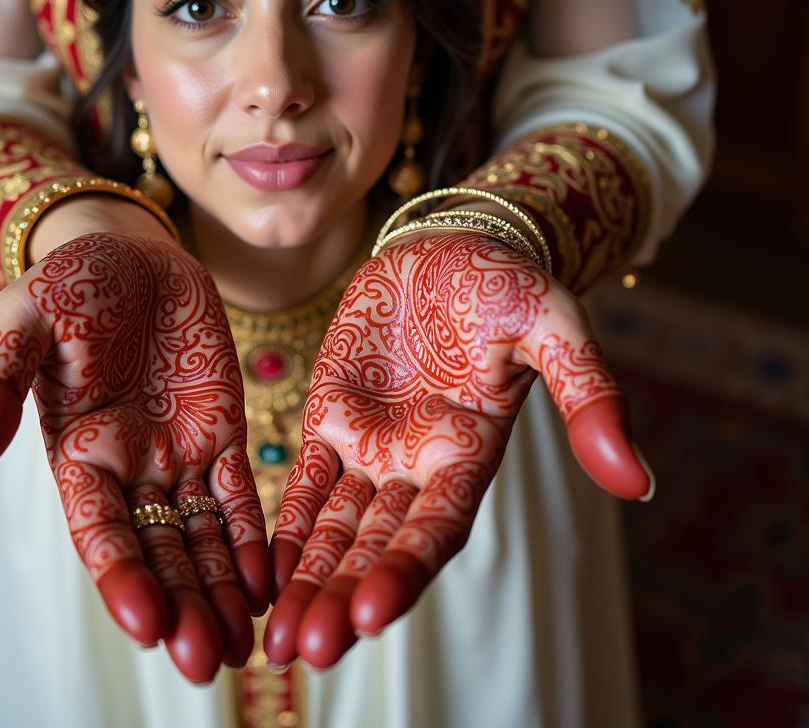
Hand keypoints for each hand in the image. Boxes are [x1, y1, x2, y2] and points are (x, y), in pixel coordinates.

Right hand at [0, 228, 270, 681]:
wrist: (134, 250)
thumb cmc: (70, 281)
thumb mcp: (22, 320)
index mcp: (77, 451)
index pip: (98, 529)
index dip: (120, 576)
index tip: (147, 624)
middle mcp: (128, 466)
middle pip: (156, 549)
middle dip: (180, 604)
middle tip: (209, 661)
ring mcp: (178, 452)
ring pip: (201, 535)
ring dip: (219, 589)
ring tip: (244, 645)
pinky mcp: (221, 431)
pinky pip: (239, 493)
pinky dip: (252, 538)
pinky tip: (268, 583)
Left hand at [265, 231, 651, 668]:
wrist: (449, 247)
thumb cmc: (506, 284)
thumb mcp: (553, 325)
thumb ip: (589, 397)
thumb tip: (639, 483)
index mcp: (470, 453)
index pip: (437, 527)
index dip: (404, 568)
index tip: (369, 614)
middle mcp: (418, 465)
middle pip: (378, 544)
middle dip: (342, 596)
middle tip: (304, 652)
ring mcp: (371, 444)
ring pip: (335, 525)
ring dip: (307, 579)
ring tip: (272, 641)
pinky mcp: (332, 415)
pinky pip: (305, 480)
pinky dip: (285, 525)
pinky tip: (260, 571)